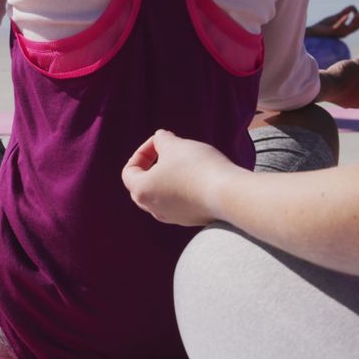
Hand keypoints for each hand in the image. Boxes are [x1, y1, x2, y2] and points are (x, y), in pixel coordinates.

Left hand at [121, 130, 240, 226]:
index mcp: (141, 191)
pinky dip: (184, 188)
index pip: (129, 172)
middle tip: (170, 152)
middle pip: (144, 185)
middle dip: (154, 165)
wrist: (228, 195)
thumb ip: (162, 139)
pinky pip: (181, 202)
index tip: (160, 142)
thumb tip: (160, 138)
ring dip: (170, 177)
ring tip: (187, 162)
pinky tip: (200, 177)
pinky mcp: (191, 220)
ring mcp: (172, 217)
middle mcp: (153, 209)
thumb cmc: (196, 167)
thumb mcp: (175, 144)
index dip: (142, 152)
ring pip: (163, 194)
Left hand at [306, 5, 358, 38]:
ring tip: (358, 12)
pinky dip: (343, 20)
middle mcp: (343, 33)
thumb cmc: (324, 25)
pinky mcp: (331, 31)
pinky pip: (339, 26)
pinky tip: (347, 15)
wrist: (313, 31)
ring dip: (356, 20)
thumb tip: (352, 7)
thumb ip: (344, 13)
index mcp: (345, 30)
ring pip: (351, 27)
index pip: (357, 25)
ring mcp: (338, 33)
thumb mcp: (337, 17)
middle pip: (356, 26)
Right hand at [317, 41, 358, 107]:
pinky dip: (347, 73)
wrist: (319, 86)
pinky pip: (343, 81)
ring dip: (357, 69)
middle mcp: (353, 101)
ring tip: (357, 61)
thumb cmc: (342, 78)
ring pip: (353, 81)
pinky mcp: (331, 93)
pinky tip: (343, 67)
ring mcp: (341, 98)